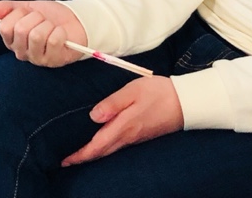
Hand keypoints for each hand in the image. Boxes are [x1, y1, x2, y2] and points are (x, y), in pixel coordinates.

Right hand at [0, 0, 86, 66]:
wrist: (74, 20)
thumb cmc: (50, 16)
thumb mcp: (28, 8)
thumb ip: (9, 8)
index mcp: (12, 40)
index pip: (4, 27)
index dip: (18, 14)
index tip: (29, 13)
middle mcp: (22, 52)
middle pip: (21, 30)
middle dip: (36, 18)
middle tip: (43, 20)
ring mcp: (37, 58)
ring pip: (37, 36)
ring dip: (48, 25)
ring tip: (52, 27)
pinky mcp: (53, 61)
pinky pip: (53, 41)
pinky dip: (60, 32)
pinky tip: (61, 34)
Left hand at [61, 76, 182, 166]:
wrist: (187, 102)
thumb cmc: (159, 93)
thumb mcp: (133, 91)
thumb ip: (112, 104)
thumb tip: (93, 116)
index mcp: (124, 127)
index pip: (97, 146)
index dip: (80, 155)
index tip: (65, 160)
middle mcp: (129, 136)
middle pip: (102, 152)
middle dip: (84, 157)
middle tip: (67, 161)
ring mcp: (136, 137)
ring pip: (110, 150)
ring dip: (94, 153)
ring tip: (80, 153)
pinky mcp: (142, 134)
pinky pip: (118, 145)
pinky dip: (105, 148)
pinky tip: (102, 143)